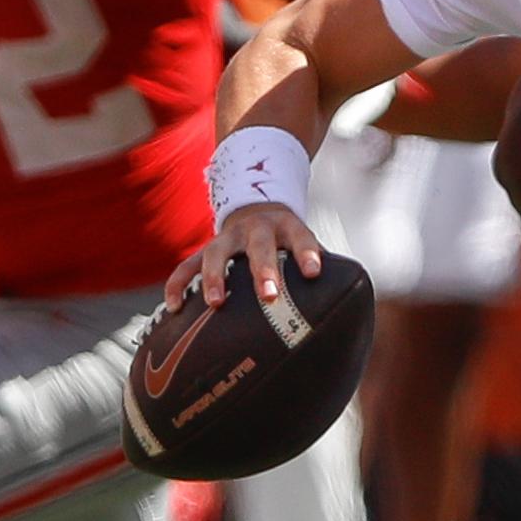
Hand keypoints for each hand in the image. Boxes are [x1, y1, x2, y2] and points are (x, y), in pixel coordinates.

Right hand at [164, 202, 322, 314]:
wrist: (257, 209)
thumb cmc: (288, 240)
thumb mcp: (305, 243)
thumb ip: (319, 268)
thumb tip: (345, 312)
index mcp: (287, 226)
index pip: (301, 237)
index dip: (308, 253)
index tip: (314, 272)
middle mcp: (256, 228)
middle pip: (260, 246)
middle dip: (263, 270)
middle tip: (269, 295)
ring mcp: (227, 237)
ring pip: (216, 253)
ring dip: (215, 277)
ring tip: (216, 303)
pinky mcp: (206, 248)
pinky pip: (186, 265)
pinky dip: (178, 284)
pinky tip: (175, 308)